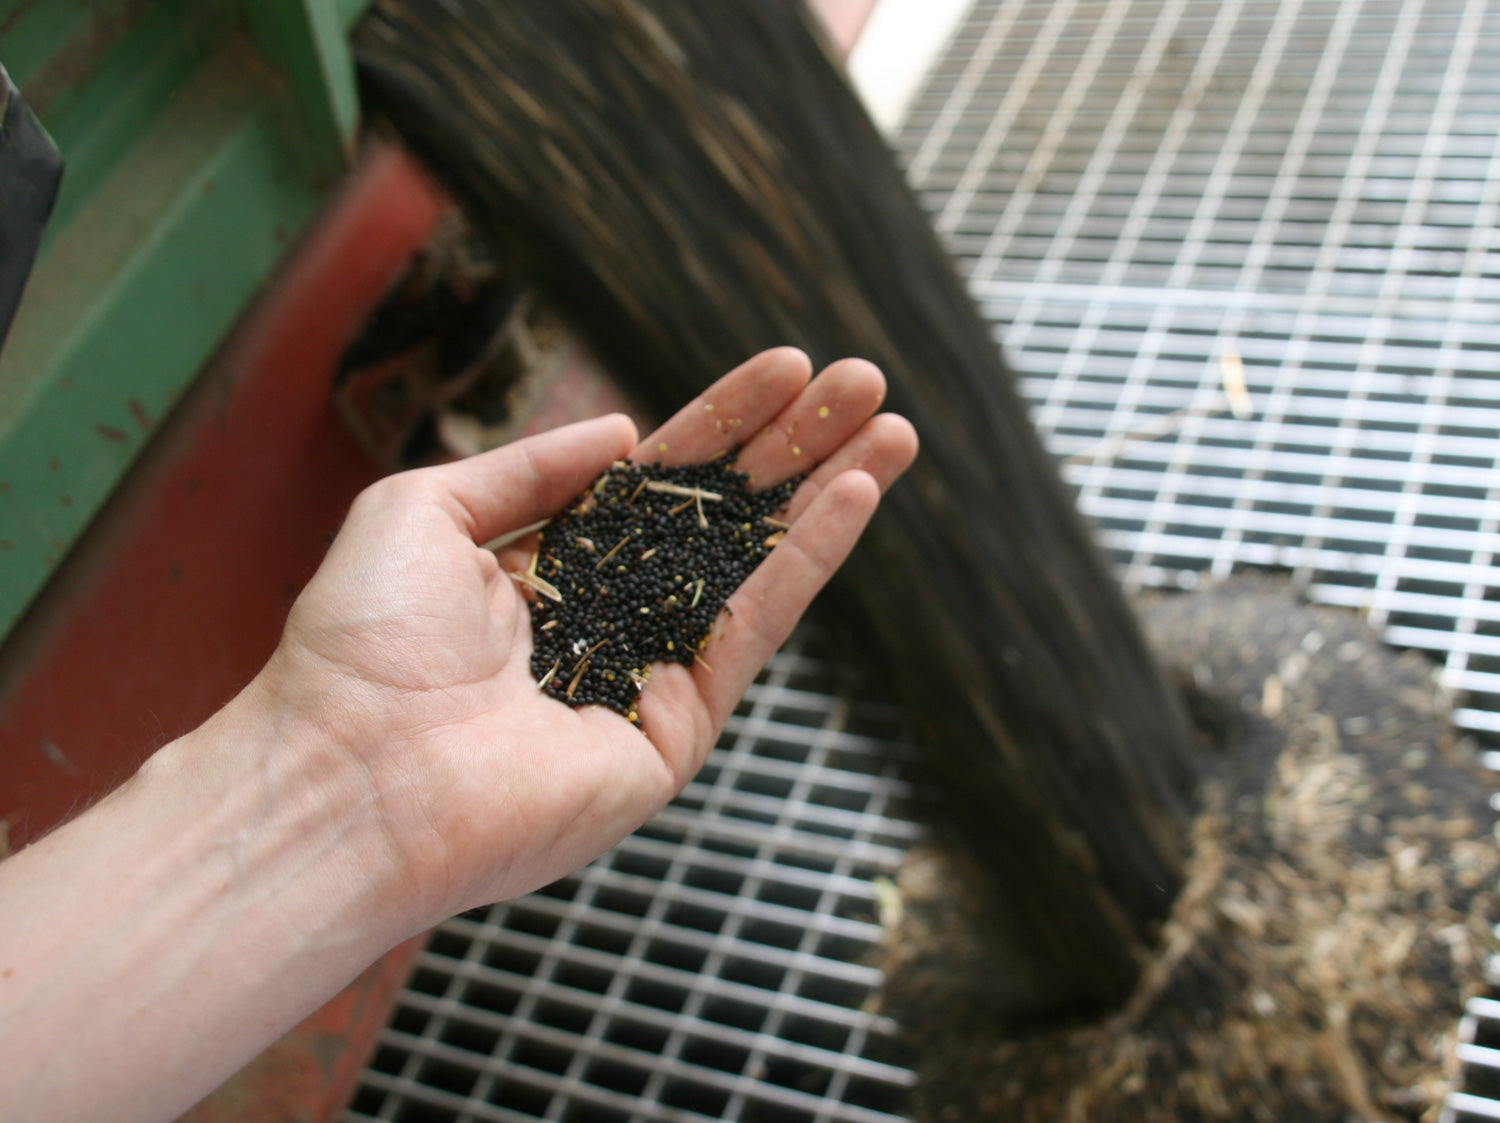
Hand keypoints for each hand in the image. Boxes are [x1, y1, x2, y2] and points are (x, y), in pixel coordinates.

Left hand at [257, 347, 916, 928]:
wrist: (350, 775)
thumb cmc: (362, 644)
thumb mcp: (423, 509)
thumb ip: (529, 466)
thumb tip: (622, 431)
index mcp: (549, 564)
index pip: (658, 477)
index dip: (724, 420)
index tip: (789, 368)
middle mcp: (607, 615)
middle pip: (723, 515)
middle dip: (795, 448)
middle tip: (865, 382)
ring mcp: (647, 674)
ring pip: (755, 567)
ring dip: (827, 496)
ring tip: (892, 429)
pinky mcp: (676, 730)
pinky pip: (751, 631)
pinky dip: (806, 564)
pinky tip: (852, 499)